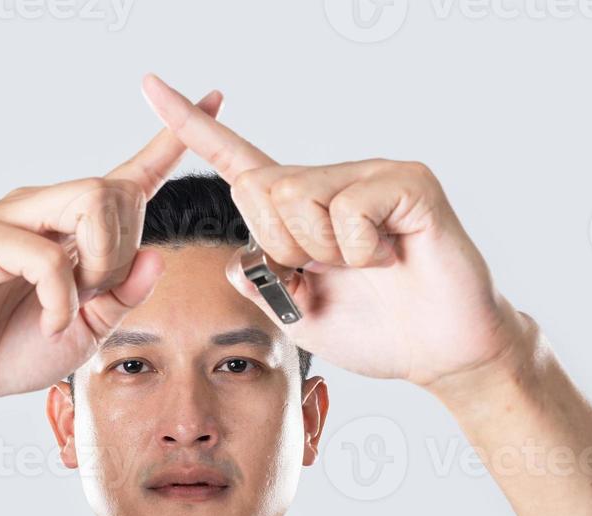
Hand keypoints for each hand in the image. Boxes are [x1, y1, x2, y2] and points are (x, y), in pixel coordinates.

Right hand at [0, 90, 225, 414]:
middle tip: (94, 299)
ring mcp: (7, 217)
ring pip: (88, 201)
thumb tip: (156, 256)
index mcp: (71, 228)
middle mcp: (41, 209)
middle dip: (122, 251)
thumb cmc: (11, 350)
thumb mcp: (88, 331)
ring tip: (71, 308)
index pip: (128, 177)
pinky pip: (47, 255)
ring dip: (99, 264)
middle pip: (114, 189)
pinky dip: (60, 298)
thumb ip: (124, 296)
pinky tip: (49, 323)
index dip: (171, 142)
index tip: (214, 100)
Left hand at [139, 74, 527, 390]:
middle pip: (260, 189)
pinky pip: (348, 207)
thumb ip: (262, 283)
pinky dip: (360, 247)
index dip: (192, 126)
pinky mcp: (408, 182)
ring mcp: (373, 174)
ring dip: (323, 250)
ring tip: (367, 264)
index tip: (149, 87)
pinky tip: (392, 256)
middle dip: (284, 247)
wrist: (442, 353)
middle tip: (333, 271)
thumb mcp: (299, 314)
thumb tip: (238, 256)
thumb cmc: (380, 331)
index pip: (237, 159)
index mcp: (303, 207)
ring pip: (298, 197)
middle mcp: (334, 179)